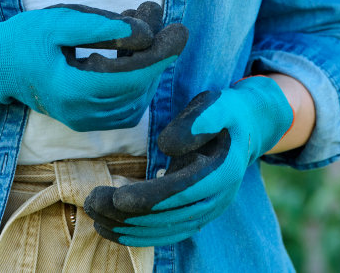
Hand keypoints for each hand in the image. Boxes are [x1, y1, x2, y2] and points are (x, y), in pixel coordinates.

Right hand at [0, 1, 187, 131]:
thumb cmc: (24, 38)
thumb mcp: (60, 21)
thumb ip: (102, 27)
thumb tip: (144, 33)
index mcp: (71, 89)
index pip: (131, 77)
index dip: (161, 54)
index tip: (180, 30)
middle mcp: (80, 114)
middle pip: (137, 90)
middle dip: (158, 56)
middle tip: (167, 23)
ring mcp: (82, 122)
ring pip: (135, 101)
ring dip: (149, 69)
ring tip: (149, 31)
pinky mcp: (85, 121)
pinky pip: (124, 108)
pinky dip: (137, 83)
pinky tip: (133, 56)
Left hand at [84, 75, 292, 245]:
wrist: (247, 129)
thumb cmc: (226, 113)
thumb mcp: (218, 104)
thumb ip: (198, 120)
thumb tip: (167, 145)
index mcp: (222, 173)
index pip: (181, 192)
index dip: (149, 197)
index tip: (117, 197)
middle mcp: (216, 199)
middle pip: (168, 216)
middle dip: (127, 214)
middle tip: (92, 202)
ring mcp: (207, 211)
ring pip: (164, 230)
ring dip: (128, 228)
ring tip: (94, 217)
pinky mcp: (195, 214)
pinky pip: (166, 233)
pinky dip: (139, 235)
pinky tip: (113, 229)